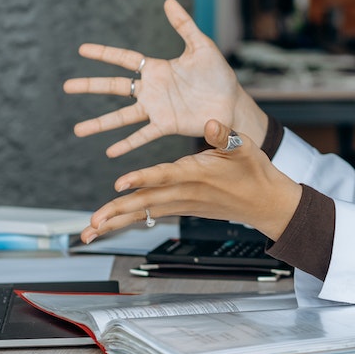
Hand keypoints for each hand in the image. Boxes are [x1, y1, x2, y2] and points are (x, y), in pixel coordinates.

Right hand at [64, 0, 265, 157]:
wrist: (233, 102)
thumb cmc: (218, 74)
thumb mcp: (201, 46)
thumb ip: (184, 25)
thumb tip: (168, 0)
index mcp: (157, 69)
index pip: (124, 59)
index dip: (104, 54)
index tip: (82, 50)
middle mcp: (152, 90)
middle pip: (114, 88)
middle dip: (90, 86)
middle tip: (66, 87)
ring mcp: (156, 109)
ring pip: (122, 116)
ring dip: (101, 124)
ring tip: (78, 131)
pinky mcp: (167, 125)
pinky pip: (143, 135)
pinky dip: (127, 144)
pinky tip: (110, 152)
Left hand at [80, 119, 302, 242]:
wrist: (265, 203)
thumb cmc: (255, 172)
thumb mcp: (244, 147)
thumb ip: (225, 134)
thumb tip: (210, 121)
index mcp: (197, 174)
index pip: (165, 176)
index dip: (142, 179)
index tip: (120, 183)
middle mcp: (185, 193)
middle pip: (146, 204)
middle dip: (117, 213)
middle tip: (92, 223)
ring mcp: (182, 204)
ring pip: (144, 214)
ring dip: (116, 222)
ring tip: (89, 232)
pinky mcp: (181, 208)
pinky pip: (150, 216)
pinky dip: (129, 220)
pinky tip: (109, 225)